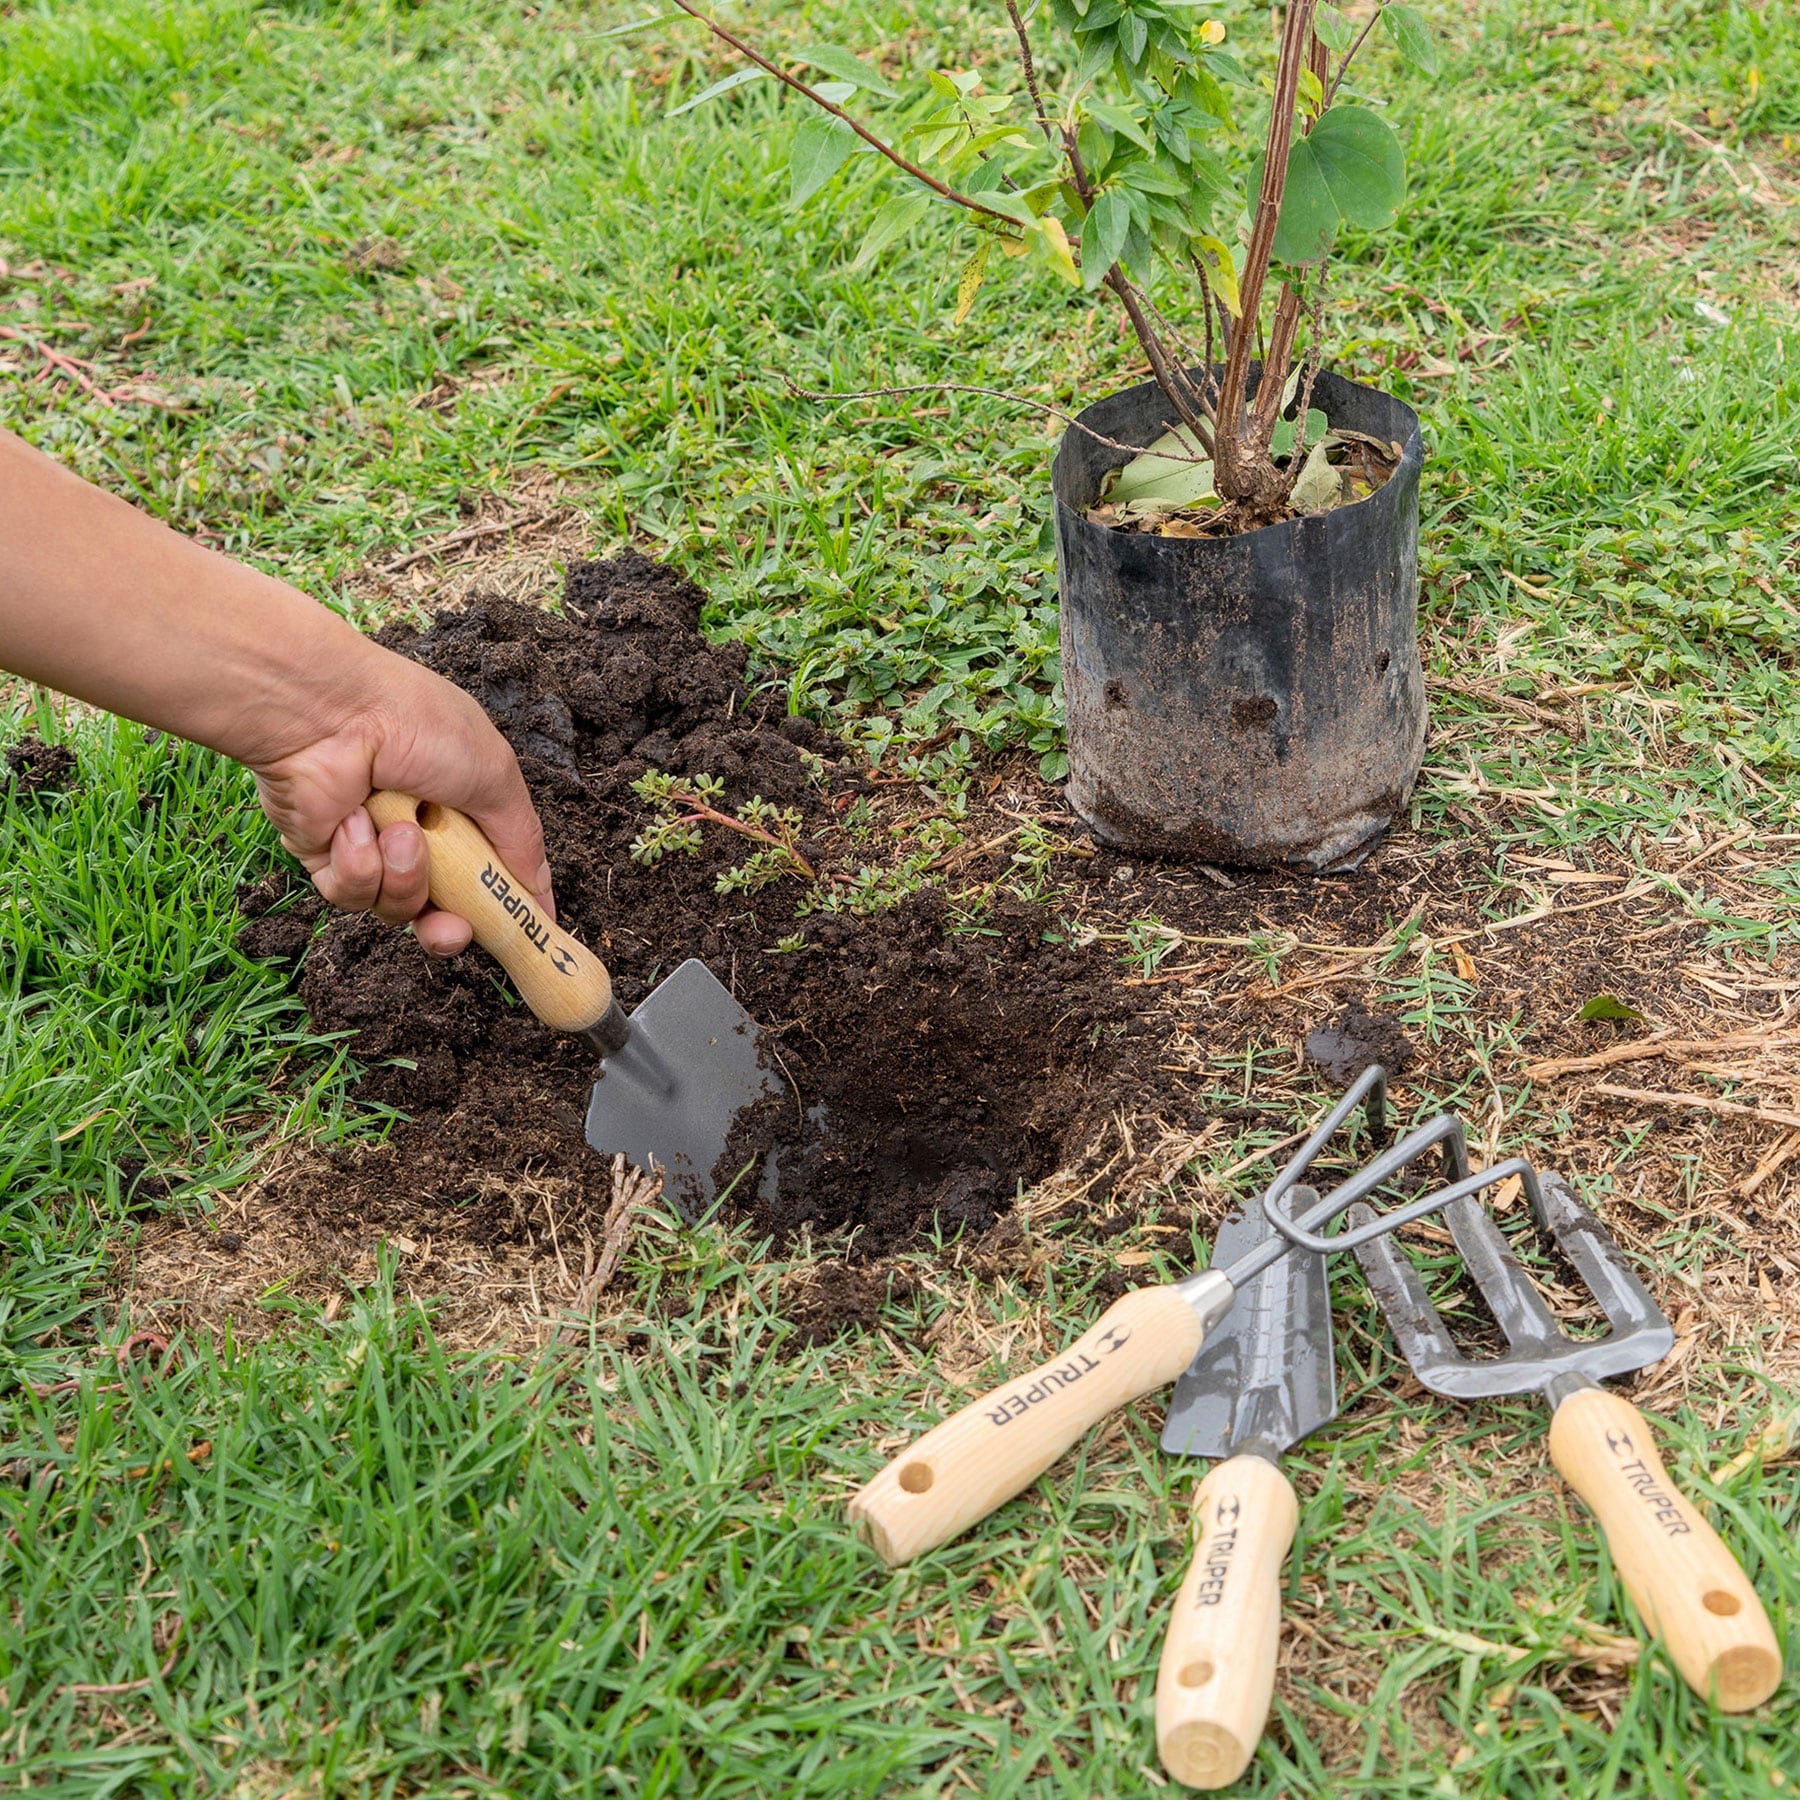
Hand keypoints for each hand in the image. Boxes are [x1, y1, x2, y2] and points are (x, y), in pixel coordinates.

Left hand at [247, 643, 552, 956]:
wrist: (327, 712)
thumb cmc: (414, 724)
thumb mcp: (494, 775)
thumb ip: (521, 838)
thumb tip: (539, 888)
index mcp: (460, 803)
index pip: (487, 868)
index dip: (502, 902)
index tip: (524, 931)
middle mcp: (417, 826)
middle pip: (442, 906)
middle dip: (449, 926)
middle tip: (453, 928)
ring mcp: (370, 844)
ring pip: (398, 905)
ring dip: (404, 876)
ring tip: (398, 833)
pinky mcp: (325, 856)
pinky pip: (353, 892)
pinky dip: (359, 864)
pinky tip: (355, 824)